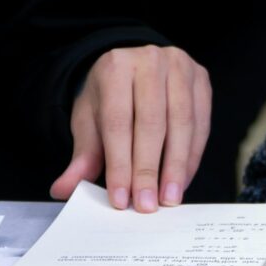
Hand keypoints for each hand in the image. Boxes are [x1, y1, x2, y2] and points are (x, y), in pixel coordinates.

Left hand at [49, 45, 211, 212]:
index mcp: (115, 66)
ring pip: (181, 124)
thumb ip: (82, 156)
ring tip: (169, 199)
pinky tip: (182, 181)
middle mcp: (150, 60)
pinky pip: (201, 125)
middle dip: (148, 169)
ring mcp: (181, 67)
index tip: (121, 199)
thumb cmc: (111, 99)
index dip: (120, 164)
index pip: (118, 122)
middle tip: (147, 205)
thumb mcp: (90, 122)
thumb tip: (62, 189)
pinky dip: (191, 157)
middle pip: (152, 123)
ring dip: (175, 167)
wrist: (134, 70)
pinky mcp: (202, 81)